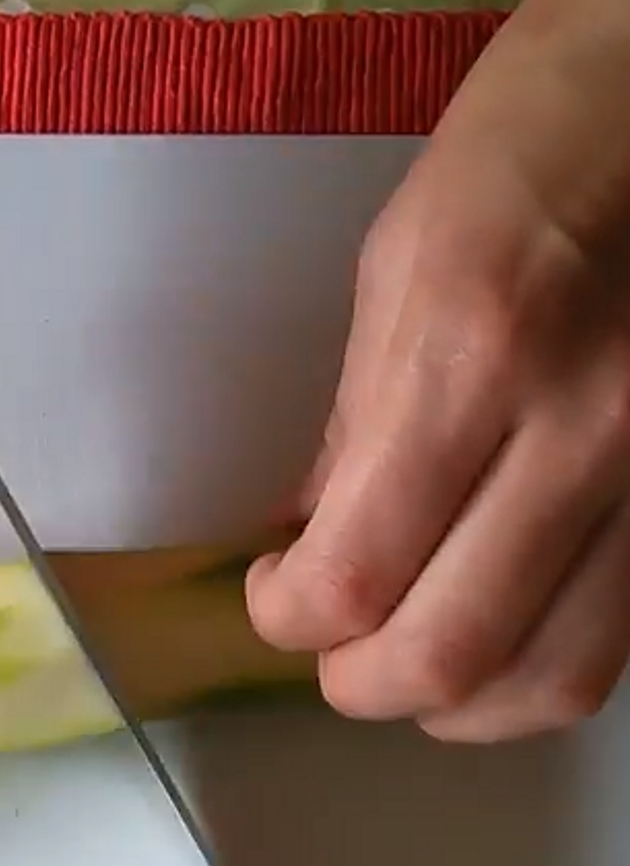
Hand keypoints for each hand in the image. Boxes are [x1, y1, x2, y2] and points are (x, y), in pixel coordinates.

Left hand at [246, 0, 629, 742]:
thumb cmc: (513, 161)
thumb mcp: (393, 277)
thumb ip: (355, 429)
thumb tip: (310, 539)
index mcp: (469, 359)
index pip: (355, 572)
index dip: (289, 617)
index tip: (271, 598)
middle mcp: (580, 431)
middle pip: (452, 653)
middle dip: (360, 684)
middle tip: (329, 656)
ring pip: (556, 678)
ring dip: (456, 703)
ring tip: (406, 672)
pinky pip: (620, 637)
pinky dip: (539, 668)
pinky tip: (495, 636)